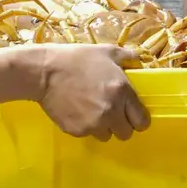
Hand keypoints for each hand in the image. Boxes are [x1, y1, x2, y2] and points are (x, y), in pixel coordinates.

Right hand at [36, 44, 150, 141]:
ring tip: (92, 112)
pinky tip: (77, 111)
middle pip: (126, 133)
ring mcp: (94, 124)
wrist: (45, 72)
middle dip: (121, 125)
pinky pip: (88, 134)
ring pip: (107, 136)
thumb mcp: (106, 51)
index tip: (131, 115)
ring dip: (103, 127)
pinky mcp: (77, 131)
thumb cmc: (77, 59)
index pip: (141, 121)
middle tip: (111, 114)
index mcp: (123, 92)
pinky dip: (85, 126)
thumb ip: (128, 57)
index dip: (138, 119)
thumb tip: (140, 62)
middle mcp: (111, 111)